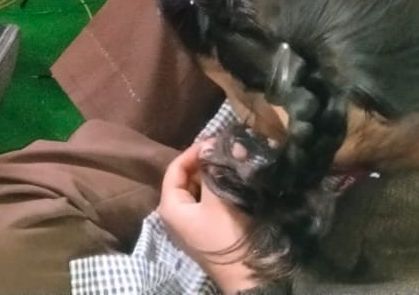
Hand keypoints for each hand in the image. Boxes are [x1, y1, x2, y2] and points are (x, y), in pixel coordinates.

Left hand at [159, 142, 261, 294]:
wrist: (249, 277)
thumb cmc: (228, 236)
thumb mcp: (218, 199)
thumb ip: (213, 170)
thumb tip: (213, 145)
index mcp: (169, 206)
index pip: (175, 168)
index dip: (194, 152)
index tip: (215, 141)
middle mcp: (175, 215)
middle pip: (186, 178)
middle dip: (204, 163)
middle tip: (225, 149)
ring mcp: (191, 224)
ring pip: (198, 190)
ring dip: (212, 176)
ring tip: (231, 161)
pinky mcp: (207, 231)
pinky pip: (208, 203)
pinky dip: (217, 190)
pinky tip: (233, 180)